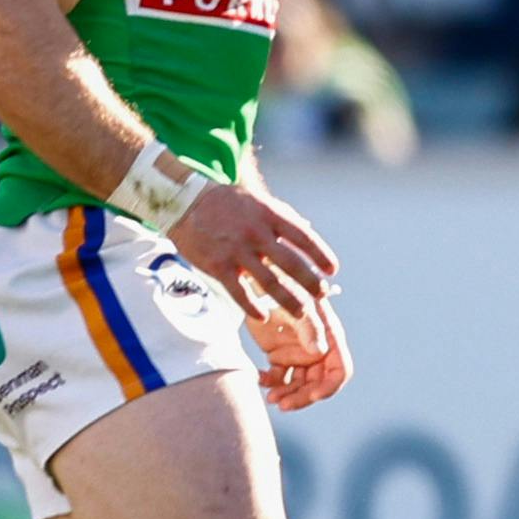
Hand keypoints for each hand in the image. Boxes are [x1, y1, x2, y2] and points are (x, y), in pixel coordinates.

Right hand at [169, 181, 338, 329]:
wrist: (185, 201)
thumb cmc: (228, 203)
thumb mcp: (259, 202)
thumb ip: (283, 218)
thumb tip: (308, 232)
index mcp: (271, 215)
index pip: (304, 238)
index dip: (321, 255)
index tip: (332, 270)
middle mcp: (256, 233)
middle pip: (291, 263)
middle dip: (310, 282)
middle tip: (321, 295)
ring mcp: (237, 251)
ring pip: (269, 282)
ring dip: (288, 300)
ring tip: (301, 313)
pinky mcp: (217, 265)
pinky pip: (238, 291)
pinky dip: (252, 307)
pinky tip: (262, 317)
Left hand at [253, 290, 351, 410]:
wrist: (257, 281)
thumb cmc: (282, 287)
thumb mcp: (298, 305)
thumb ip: (311, 327)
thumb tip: (320, 353)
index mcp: (330, 338)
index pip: (340, 370)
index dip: (330, 386)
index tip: (313, 396)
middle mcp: (318, 349)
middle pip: (318, 384)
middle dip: (303, 397)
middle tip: (283, 404)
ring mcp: (298, 353)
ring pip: (299, 385)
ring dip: (287, 395)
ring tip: (271, 397)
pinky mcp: (279, 355)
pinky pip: (278, 379)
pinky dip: (270, 383)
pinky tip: (258, 378)